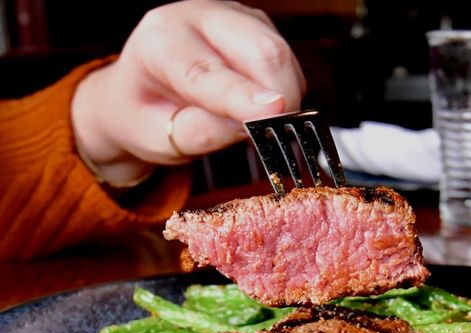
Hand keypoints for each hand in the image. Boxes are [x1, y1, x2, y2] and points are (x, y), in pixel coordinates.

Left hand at [71, 0, 305, 186]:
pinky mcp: (259, 26)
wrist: (141, 94)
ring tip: (260, 124)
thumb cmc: (146, 115)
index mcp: (160, 41)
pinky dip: (286, 90)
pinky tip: (262, 107)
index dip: (243, 94)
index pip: (207, 70)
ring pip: (281, 53)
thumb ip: (200, 132)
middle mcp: (197, 16)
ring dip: (285, 95)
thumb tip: (250, 126)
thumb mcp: (157, 137)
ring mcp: (232, 16)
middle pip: (260, 50)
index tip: (273, 113)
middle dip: (281, 96)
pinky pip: (288, 61)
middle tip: (277, 136)